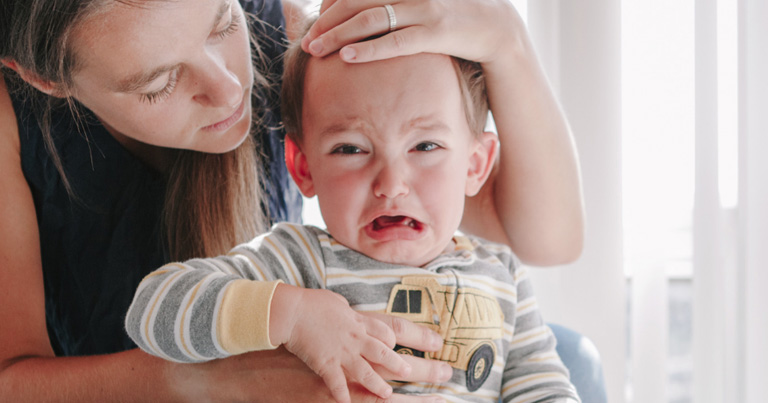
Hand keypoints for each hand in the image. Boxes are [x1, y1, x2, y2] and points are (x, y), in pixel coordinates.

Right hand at [271, 286, 411, 402]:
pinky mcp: (326, 364)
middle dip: (397, 363)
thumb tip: (346, 310)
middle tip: (409, 372)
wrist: (292, 311)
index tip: (395, 346)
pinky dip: (343, 395)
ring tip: (387, 393)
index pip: (384, 331)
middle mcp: (355, 338)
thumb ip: (345, 310)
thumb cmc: (311, 302)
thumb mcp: (335, 301)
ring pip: (366, 372)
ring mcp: (341, 352)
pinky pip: (338, 384)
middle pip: (382, 352)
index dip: (392, 340)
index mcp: (358, 321)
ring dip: (377, 384)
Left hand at [300, 0, 521, 64]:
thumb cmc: (451, 17)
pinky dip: (368, 49)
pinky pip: (395, 41)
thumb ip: (392, 6)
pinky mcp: (435, 32)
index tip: (316, 22)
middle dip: (326, 22)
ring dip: (337, 35)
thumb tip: (365, 16)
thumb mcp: (419, 5)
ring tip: (316, 50)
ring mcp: (423, 8)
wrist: (496, 26)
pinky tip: (347, 57)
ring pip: (369, 18)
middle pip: (354, 1)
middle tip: (307, 41)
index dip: (331, 4)